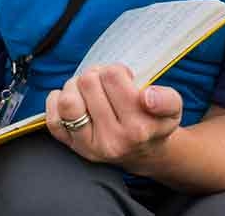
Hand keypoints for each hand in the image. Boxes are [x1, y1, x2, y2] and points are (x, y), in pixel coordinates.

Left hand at [45, 65, 182, 172]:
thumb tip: (147, 97)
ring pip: (67, 100)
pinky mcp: (70, 145)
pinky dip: (57, 101)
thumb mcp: (173, 109)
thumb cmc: (153, 122)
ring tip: (89, 90)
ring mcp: (87, 145)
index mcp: (138, 128)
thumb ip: (167, 99)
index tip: (126, 81)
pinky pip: (52, 117)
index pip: (113, 76)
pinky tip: (75, 100)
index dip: (118, 71)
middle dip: (97, 76)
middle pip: (88, 82)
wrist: (142, 152)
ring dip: (75, 86)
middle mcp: (112, 141)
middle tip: (106, 85)